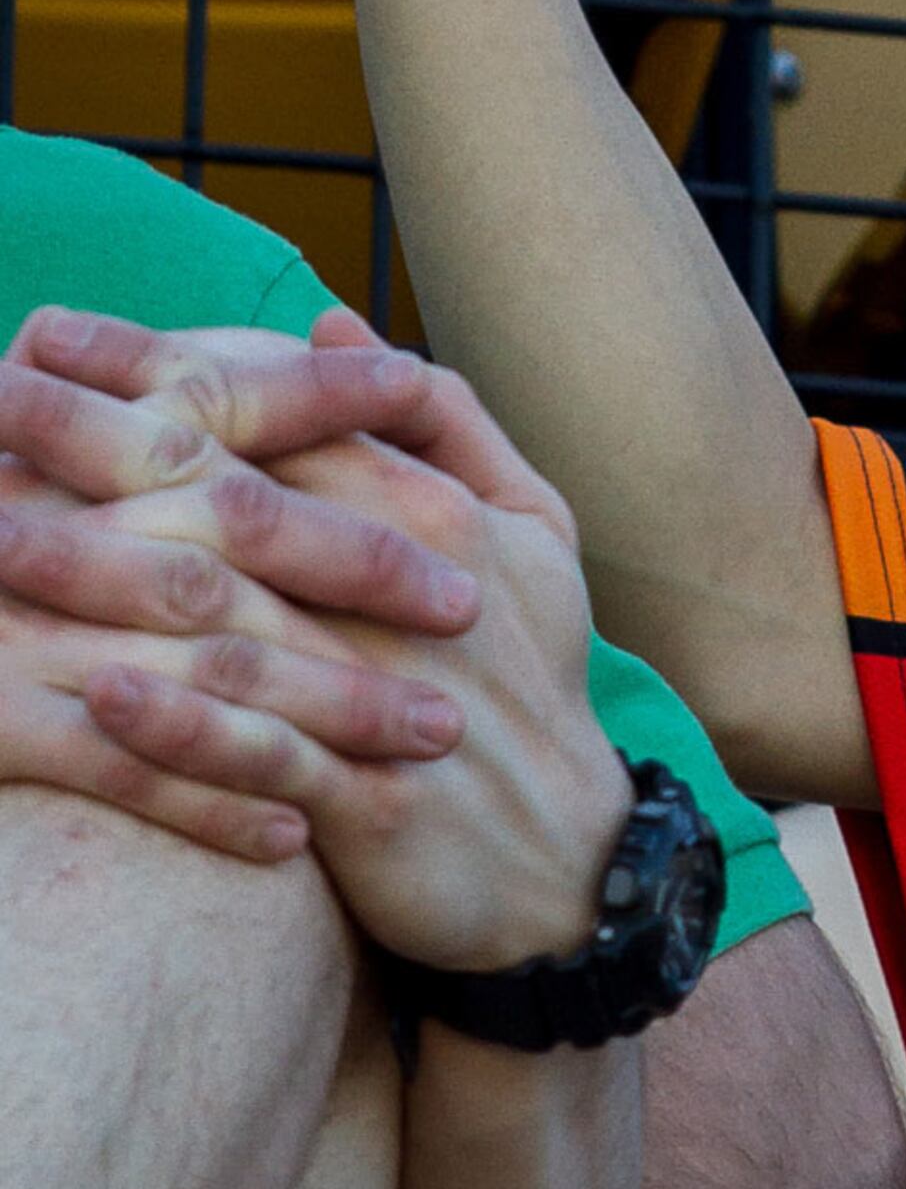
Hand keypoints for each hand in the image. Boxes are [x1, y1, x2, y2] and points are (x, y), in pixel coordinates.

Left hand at [0, 317, 627, 972]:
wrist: (567, 863)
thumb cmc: (530, 675)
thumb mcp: (530, 525)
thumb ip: (441, 418)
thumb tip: (330, 325)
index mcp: (432, 511)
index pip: (278, 416)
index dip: (161, 371)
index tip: (50, 332)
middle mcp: (401, 589)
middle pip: (230, 500)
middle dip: (101, 450)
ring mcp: (381, 696)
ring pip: (228, 624)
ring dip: (108, 582)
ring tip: (1, 542)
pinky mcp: (365, 801)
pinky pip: (265, 755)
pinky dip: (186, 726)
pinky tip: (104, 696)